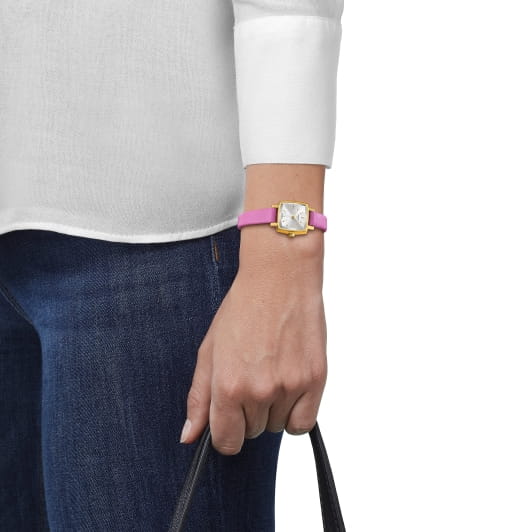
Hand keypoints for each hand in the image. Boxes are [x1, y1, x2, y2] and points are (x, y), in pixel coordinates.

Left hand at [179, 260, 327, 454]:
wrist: (280, 278)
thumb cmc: (243, 309)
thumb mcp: (210, 350)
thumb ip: (199, 397)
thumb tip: (190, 437)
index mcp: (228, 386)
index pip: (226, 441)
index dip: (226, 432)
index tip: (230, 417)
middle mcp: (259, 391)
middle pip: (253, 433)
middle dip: (249, 413)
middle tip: (252, 377)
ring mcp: (290, 386)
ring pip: (277, 427)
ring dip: (273, 410)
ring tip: (272, 372)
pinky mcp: (315, 380)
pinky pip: (303, 423)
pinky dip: (296, 413)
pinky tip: (289, 387)